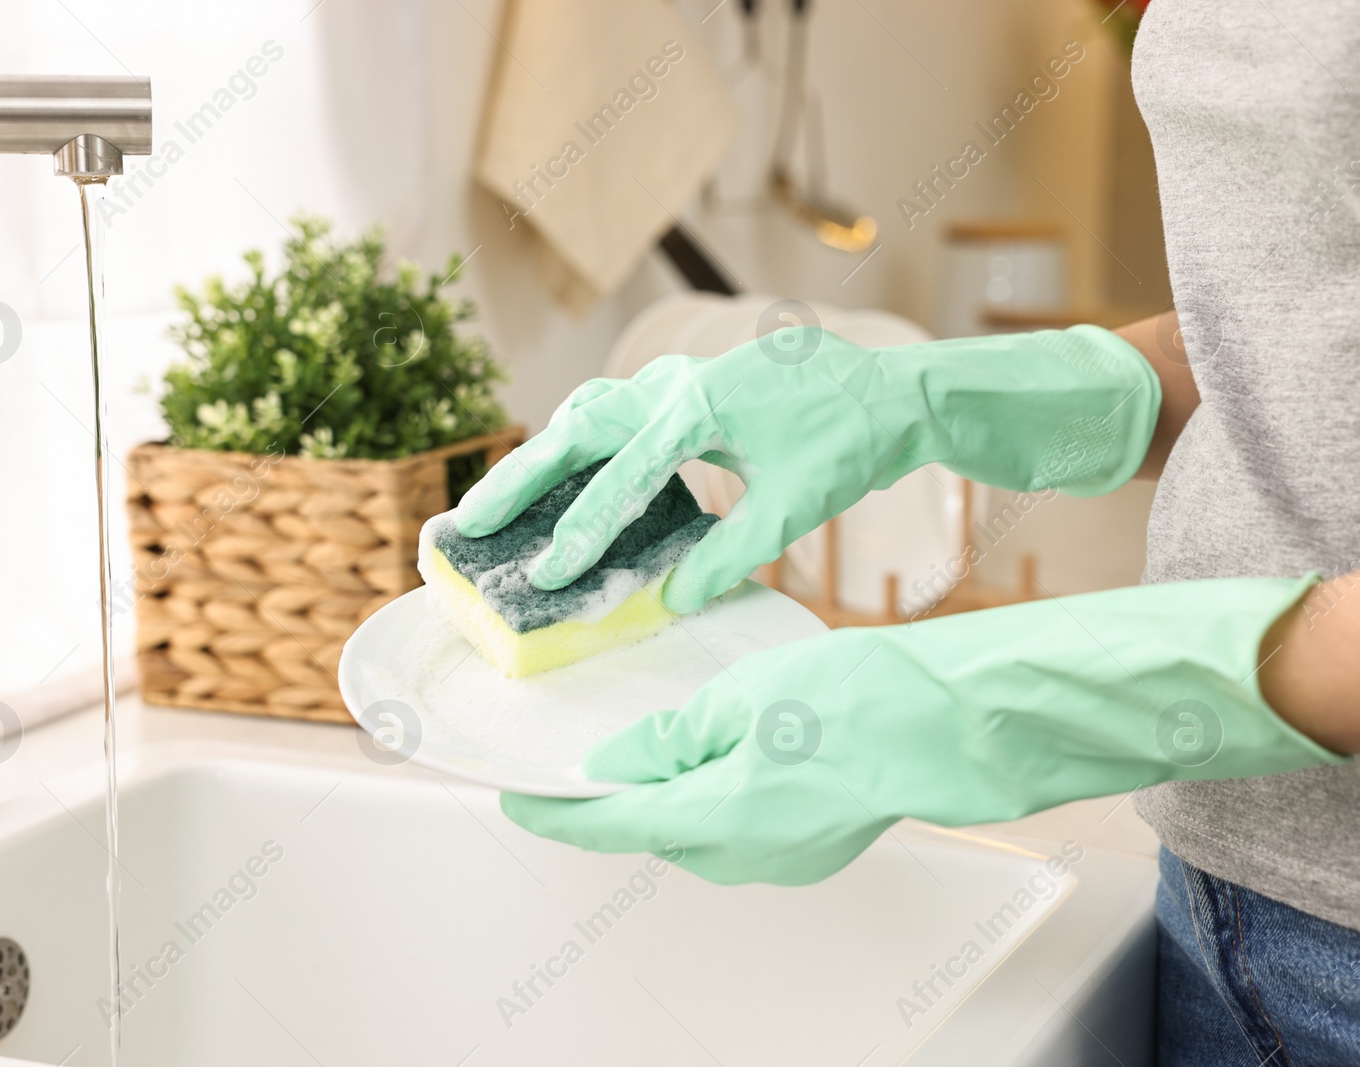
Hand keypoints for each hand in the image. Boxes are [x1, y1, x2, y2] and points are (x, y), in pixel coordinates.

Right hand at [457, 325, 1159, 613]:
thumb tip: (672, 599)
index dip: (580, 532)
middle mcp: (676, 384)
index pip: (621, 478)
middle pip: (575, 428)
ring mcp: (678, 379)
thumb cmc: (851, 441)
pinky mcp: (686, 389)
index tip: (544, 574)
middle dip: (520, 479)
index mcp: (700, 407)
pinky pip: (616, 415)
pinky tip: (571, 480)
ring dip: (544, 457)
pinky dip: (583, 448)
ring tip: (502, 503)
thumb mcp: (796, 505)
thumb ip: (731, 553)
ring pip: (589, 413)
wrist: (891, 391)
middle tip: (469, 524)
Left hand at [501, 577, 1340, 885]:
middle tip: (580, 763)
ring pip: (697, 828)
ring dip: (666, 794)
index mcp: (718, 817)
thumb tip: (620, 762)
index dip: (556, 813)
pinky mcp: (814, 840)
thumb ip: (672, 739)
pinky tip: (719, 752)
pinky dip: (713, 793)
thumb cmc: (864, 697)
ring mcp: (785, 856)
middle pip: (652, 830)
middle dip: (613, 800)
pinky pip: (741, 825)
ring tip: (649, 746)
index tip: (517, 801)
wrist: (957, 718)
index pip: (610, 823)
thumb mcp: (743, 698)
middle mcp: (746, 854)